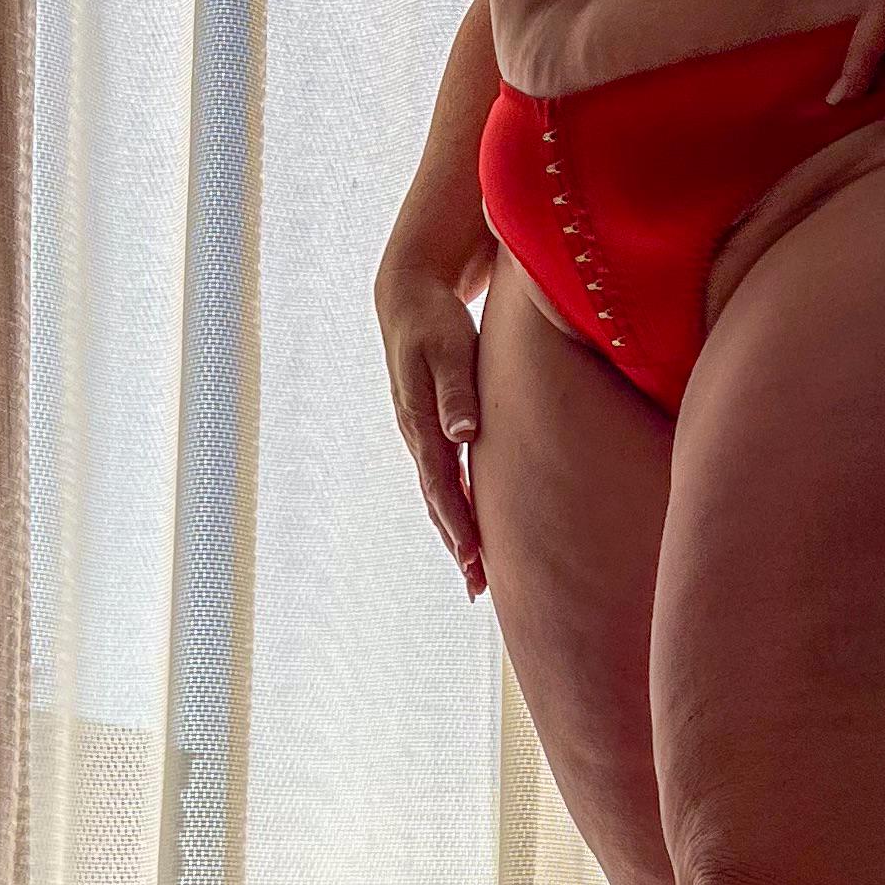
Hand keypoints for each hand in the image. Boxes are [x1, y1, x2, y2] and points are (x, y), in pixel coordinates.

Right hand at [374, 244, 485, 596]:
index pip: (441, 483)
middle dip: (456, 543)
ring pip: (439, 494)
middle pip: (437, 500)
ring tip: (474, 574)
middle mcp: (417, 434)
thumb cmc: (434, 321)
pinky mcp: (430, 427)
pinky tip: (469, 529)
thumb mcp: (448, 348)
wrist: (408, 298)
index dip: (457, 521)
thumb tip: (462, 433)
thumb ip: (456, 390)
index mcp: (420, 421)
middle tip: (476, 586)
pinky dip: (454, 507)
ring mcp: (420, 433)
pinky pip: (442, 477)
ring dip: (455, 533)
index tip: (472, 556)